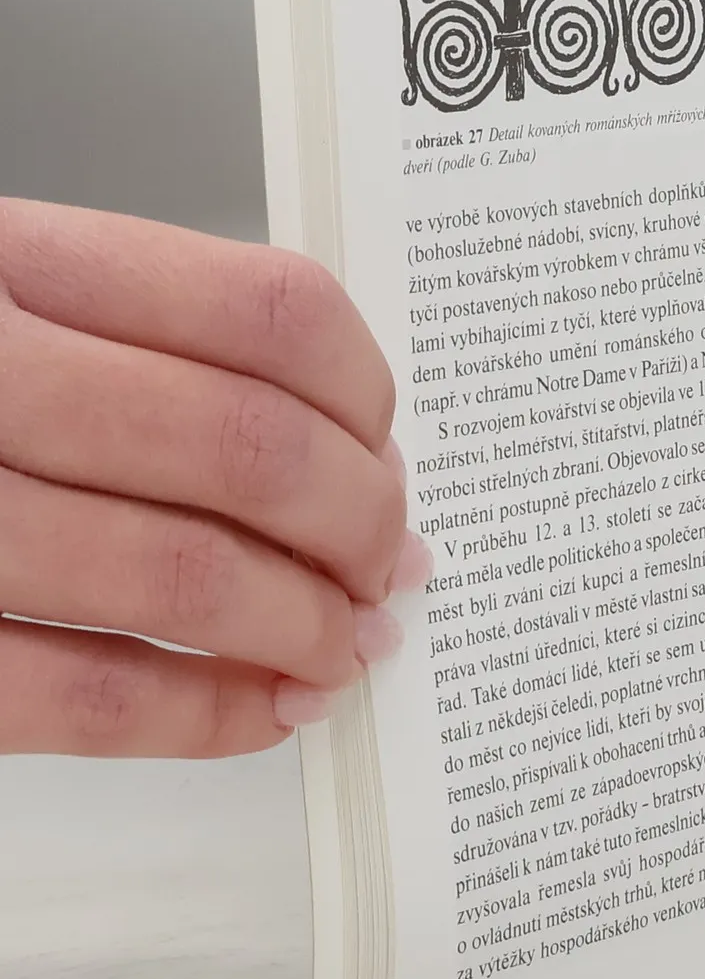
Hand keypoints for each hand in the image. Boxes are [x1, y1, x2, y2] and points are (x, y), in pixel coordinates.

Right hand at [0, 200, 427, 757]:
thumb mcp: (10, 301)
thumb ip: (157, 349)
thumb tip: (354, 452)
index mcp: (12, 262)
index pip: (268, 313)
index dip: (368, 399)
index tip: (392, 452)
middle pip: (250, 450)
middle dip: (359, 529)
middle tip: (388, 566)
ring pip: (185, 580)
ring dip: (304, 629)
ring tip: (344, 645)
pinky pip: (81, 698)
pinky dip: (205, 716)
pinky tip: (262, 708)